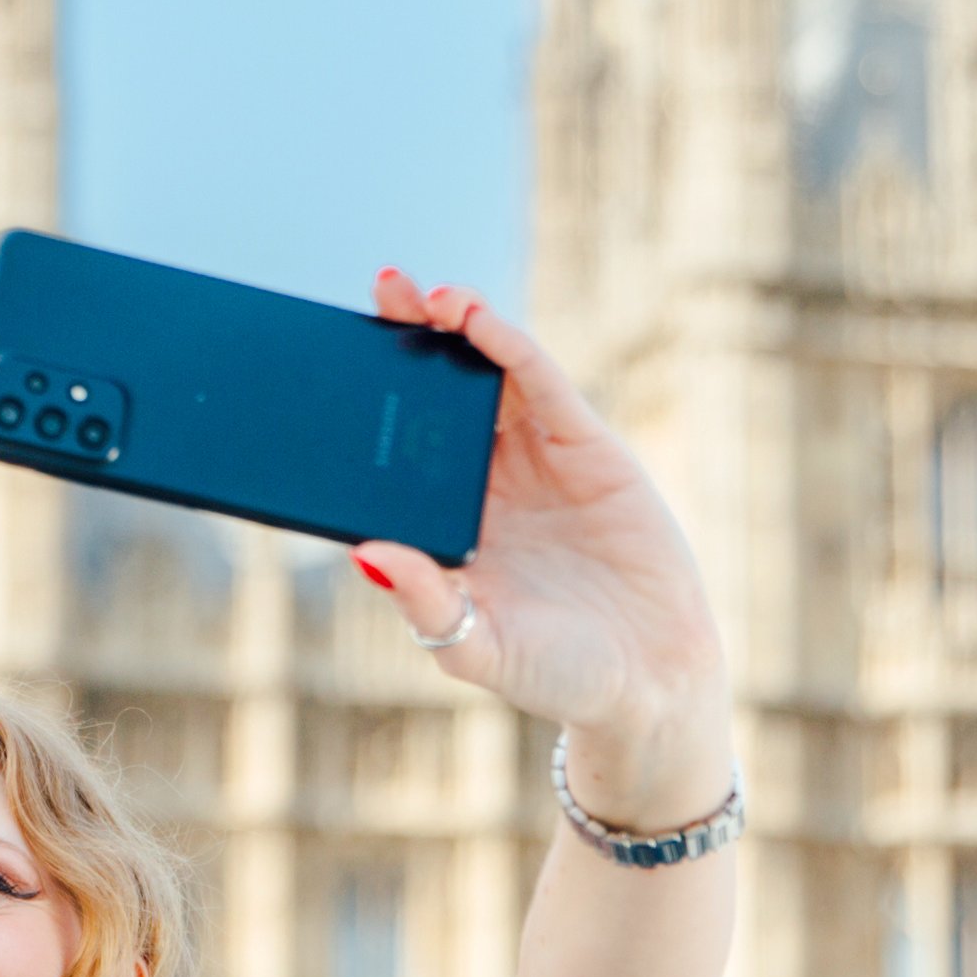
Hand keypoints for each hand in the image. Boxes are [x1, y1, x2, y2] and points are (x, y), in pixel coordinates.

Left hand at [344, 272, 732, 827]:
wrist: (647, 686)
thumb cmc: (554, 673)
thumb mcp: (475, 644)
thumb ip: (425, 601)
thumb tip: (363, 554)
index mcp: (449, 520)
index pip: (400, 445)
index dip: (372, 398)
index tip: (329, 359)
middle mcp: (489, 480)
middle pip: (439, 392)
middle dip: (409, 338)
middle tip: (377, 290)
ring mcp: (539, 460)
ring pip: (490, 376)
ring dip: (456, 327)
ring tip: (420, 295)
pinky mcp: (588, 449)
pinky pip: (543, 386)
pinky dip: (510, 347)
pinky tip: (477, 321)